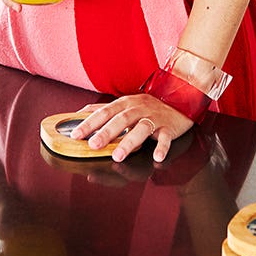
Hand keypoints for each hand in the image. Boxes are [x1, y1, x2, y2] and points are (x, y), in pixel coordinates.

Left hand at [70, 95, 192, 163]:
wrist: (179, 98)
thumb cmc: (148, 106)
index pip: (104, 112)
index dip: (89, 123)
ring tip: (118, 156)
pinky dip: (162, 147)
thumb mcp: (126, 103)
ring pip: (141, 129)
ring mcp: (154, 118)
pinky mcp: (169, 127)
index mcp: (125, 103)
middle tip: (93, 145)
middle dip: (106, 133)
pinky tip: (156, 157)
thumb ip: (104, 109)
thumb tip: (80, 113)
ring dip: (129, 142)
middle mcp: (138, 109)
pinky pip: (166, 138)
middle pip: (121, 120)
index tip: (76, 135)